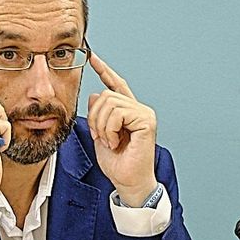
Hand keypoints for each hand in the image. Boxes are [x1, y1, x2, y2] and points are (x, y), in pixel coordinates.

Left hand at [85, 52, 158, 205]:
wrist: (127, 182)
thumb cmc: (117, 163)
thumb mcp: (99, 134)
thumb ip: (97, 114)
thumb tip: (94, 95)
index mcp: (127, 111)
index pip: (115, 85)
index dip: (104, 71)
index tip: (93, 58)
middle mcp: (138, 109)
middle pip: (105, 95)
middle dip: (94, 118)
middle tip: (101, 137)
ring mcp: (144, 113)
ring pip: (109, 103)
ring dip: (101, 126)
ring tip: (110, 141)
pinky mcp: (146, 120)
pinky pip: (118, 113)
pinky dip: (110, 129)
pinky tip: (116, 141)